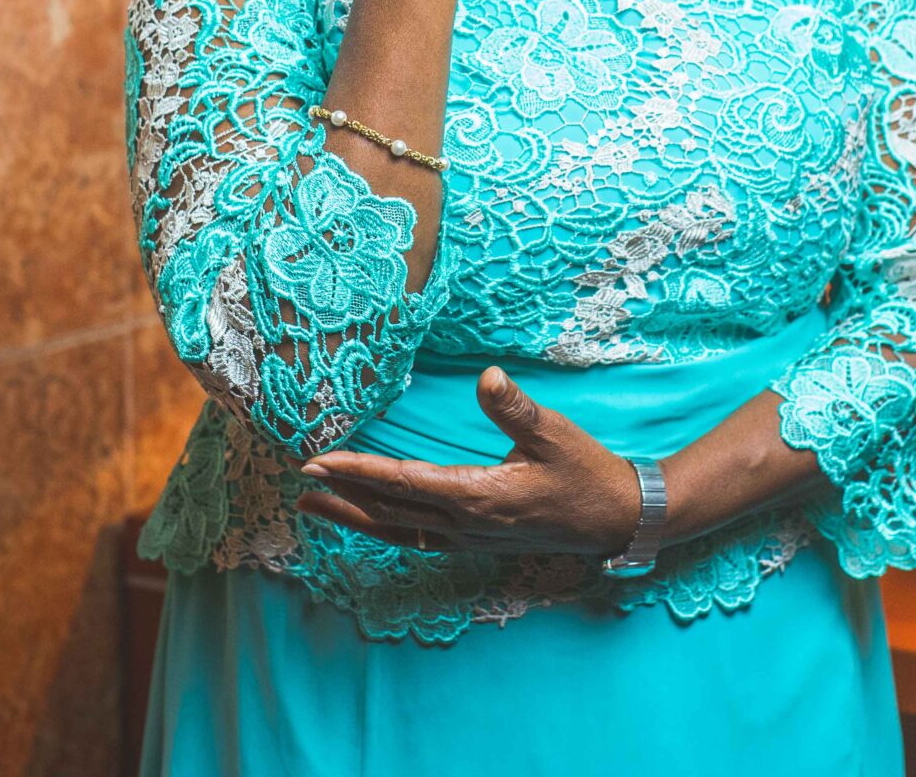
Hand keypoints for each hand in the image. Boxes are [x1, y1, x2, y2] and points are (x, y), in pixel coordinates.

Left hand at [295, 366, 642, 556]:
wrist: (615, 519)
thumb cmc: (586, 472)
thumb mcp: (555, 434)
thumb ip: (516, 409)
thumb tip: (487, 376)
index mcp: (478, 495)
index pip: (403, 483)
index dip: (358, 472)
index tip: (319, 461)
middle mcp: (465, 524)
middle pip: (388, 511)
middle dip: (342, 494)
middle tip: (301, 477)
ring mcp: (469, 538)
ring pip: (396, 530)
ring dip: (354, 517)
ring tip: (314, 506)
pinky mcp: (476, 540)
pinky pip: (416, 538)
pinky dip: (384, 528)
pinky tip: (370, 520)